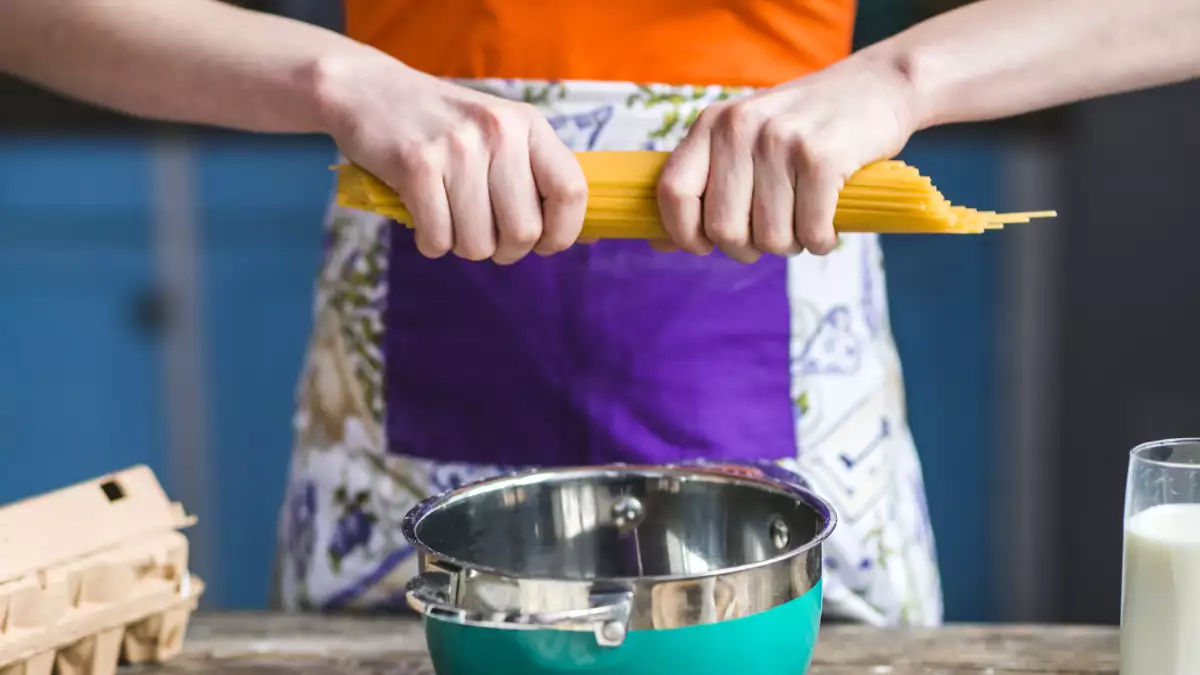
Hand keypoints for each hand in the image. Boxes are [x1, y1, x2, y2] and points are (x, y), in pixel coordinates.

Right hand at [316, 54, 586, 263]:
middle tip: (485, 238)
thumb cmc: (441, 125)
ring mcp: (457, 146)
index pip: (570, 191)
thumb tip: (572, 236)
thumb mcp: (498, 130)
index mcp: (528, 124)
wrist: (368, 90)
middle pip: (523, 231)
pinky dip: (431, 243)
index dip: (561, 233)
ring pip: (478, 243)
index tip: (543, 245)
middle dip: (504, 251)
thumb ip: (532, 173)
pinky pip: (438, 238)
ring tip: (450, 222)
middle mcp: (498, 130)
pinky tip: (424, 221)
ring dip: (463, 247)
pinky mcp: (416, 164)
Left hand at [657, 56, 916, 262]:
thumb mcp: (743, 139)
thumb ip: (702, 185)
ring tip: (805, 221)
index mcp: (711, 124)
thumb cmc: (803, 127)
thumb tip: (659, 243)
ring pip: (771, 238)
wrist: (876, 87)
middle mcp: (739, 128)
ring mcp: (780, 140)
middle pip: (723, 229)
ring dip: (792, 244)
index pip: (672, 193)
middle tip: (772, 235)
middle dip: (749, 248)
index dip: (685, 234)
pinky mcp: (822, 157)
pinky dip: (821, 241)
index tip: (706, 246)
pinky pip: (811, 232)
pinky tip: (828, 226)